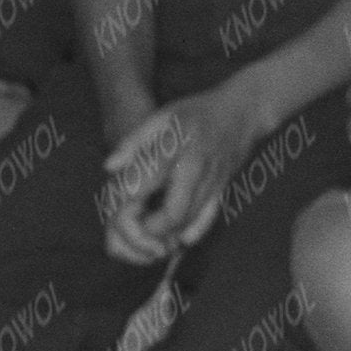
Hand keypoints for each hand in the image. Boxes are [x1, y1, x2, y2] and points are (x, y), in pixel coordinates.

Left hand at [99, 84, 253, 265]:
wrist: (242, 112)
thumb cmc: (195, 113)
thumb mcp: (161, 117)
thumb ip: (133, 141)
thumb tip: (109, 167)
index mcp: (174, 147)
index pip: (145, 184)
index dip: (127, 204)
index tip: (116, 209)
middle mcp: (195, 167)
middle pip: (172, 212)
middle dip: (149, 229)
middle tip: (134, 226)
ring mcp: (212, 180)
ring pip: (189, 220)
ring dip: (167, 234)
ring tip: (148, 231)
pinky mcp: (223, 189)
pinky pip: (208, 218)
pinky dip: (191, 232)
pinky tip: (178, 238)